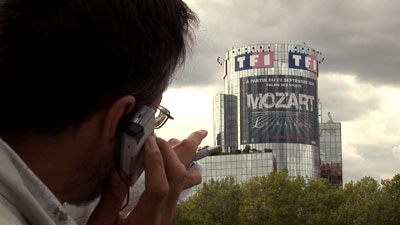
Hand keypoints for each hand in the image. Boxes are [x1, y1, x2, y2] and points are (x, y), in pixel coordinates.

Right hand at [87, 130, 207, 224]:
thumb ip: (109, 201)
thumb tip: (117, 171)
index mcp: (147, 220)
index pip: (159, 187)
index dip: (155, 162)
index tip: (147, 143)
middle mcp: (163, 215)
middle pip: (177, 179)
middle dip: (169, 153)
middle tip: (153, 137)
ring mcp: (169, 211)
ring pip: (183, 180)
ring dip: (179, 157)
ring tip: (171, 140)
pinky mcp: (168, 208)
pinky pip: (180, 183)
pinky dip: (176, 165)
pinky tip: (169, 157)